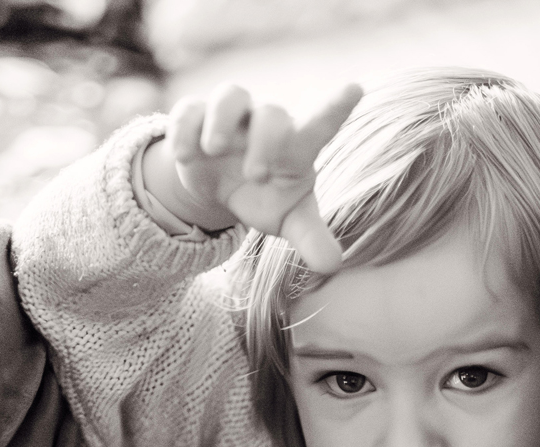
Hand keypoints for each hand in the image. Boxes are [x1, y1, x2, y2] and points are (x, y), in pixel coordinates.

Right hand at [157, 82, 361, 272]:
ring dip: (222, 121)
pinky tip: (184, 157)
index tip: (355, 89)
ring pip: (230, 95)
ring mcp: (231, 118)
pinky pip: (189, 110)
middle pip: (271, 114)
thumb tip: (333, 264)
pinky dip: (184, 129)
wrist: (221, 187)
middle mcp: (265, 125)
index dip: (335, 109)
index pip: (319, 126)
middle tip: (256, 176)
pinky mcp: (196, 119)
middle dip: (265, 141)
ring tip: (213, 150)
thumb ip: (311, 238)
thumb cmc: (266, 197)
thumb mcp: (289, 220)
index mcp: (295, 148)